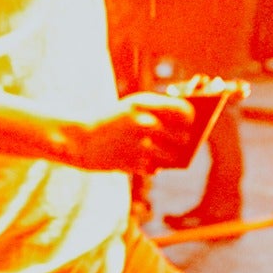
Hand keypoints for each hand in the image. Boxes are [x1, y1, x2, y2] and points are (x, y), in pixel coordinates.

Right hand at [65, 92, 195, 173]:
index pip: (185, 111)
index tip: (192, 122)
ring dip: (170, 157)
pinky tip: (141, 161)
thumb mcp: (132, 107)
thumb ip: (158, 112)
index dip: (192, 119)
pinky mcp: (135, 165)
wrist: (80, 140)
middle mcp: (144, 122)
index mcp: (145, 103)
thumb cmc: (111, 121)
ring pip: (172, 156)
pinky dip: (152, 167)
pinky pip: (156, 169)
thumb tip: (188, 128)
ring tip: (163, 154)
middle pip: (183, 136)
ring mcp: (140, 145)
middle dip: (183, 141)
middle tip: (182, 142)